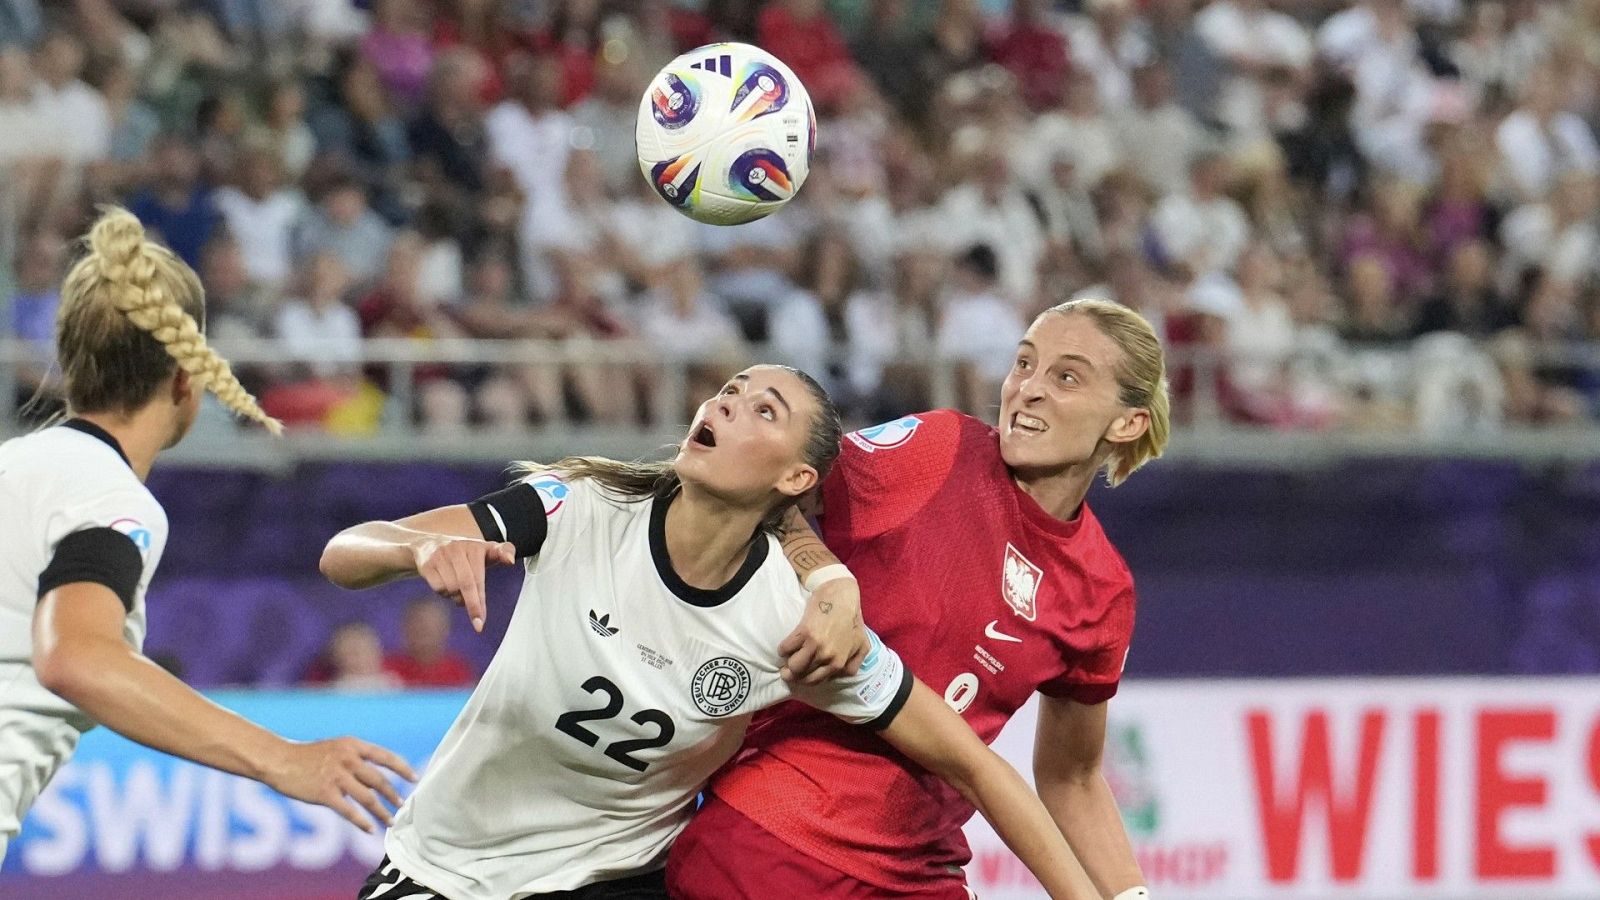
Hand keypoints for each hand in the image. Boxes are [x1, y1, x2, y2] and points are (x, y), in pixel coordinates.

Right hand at [263, 737, 416, 833]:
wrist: (278, 760)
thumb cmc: (308, 756)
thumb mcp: (336, 747)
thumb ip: (356, 758)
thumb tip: (379, 775)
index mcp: (353, 746)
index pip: (385, 757)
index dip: (402, 769)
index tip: (415, 778)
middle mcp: (348, 759)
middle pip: (379, 780)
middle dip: (394, 795)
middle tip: (403, 805)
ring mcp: (336, 777)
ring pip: (368, 798)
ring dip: (382, 811)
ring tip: (391, 821)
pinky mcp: (325, 793)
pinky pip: (348, 811)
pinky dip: (361, 821)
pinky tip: (370, 829)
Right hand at [411, 536, 515, 631]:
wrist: (430, 544)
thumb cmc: (466, 553)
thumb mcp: (486, 549)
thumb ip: (504, 551)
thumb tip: (510, 560)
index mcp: (474, 547)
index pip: (479, 578)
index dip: (480, 600)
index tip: (482, 620)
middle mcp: (457, 549)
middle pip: (466, 585)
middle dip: (472, 606)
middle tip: (477, 624)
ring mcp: (440, 556)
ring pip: (451, 589)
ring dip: (457, 597)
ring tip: (459, 590)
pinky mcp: (427, 564)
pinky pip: (438, 588)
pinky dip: (444, 593)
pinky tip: (446, 586)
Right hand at [778, 578, 868, 685]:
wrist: (841, 596)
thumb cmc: (852, 619)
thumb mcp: (861, 644)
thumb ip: (853, 664)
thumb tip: (840, 674)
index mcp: (839, 663)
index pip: (815, 681)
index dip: (804, 679)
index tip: (799, 675)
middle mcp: (827, 657)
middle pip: (802, 676)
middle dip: (792, 675)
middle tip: (787, 671)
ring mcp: (815, 645)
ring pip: (793, 665)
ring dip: (786, 664)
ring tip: (786, 658)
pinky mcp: (804, 632)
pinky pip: (785, 648)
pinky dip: (783, 648)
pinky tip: (786, 645)